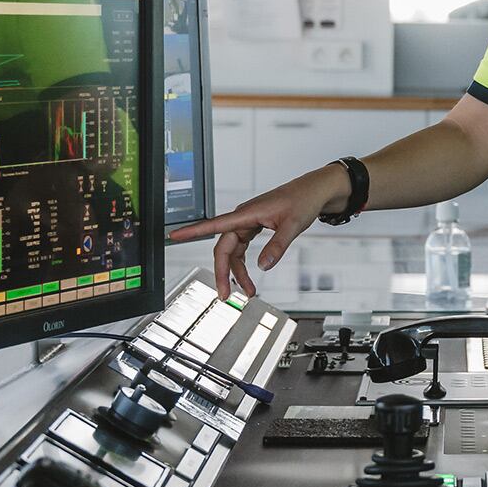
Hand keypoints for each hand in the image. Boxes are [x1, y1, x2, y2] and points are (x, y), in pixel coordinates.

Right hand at [166, 165, 345, 296]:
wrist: (314, 191)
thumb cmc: (303, 201)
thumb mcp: (292, 226)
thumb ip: (277, 246)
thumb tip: (263, 266)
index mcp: (247, 214)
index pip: (214, 224)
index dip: (192, 231)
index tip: (174, 236)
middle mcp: (243, 218)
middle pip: (224, 247)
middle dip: (223, 272)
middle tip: (225, 295)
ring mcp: (248, 222)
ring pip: (233, 251)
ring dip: (237, 272)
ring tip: (247, 292)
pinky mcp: (255, 226)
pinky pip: (242, 248)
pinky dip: (243, 264)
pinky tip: (248, 277)